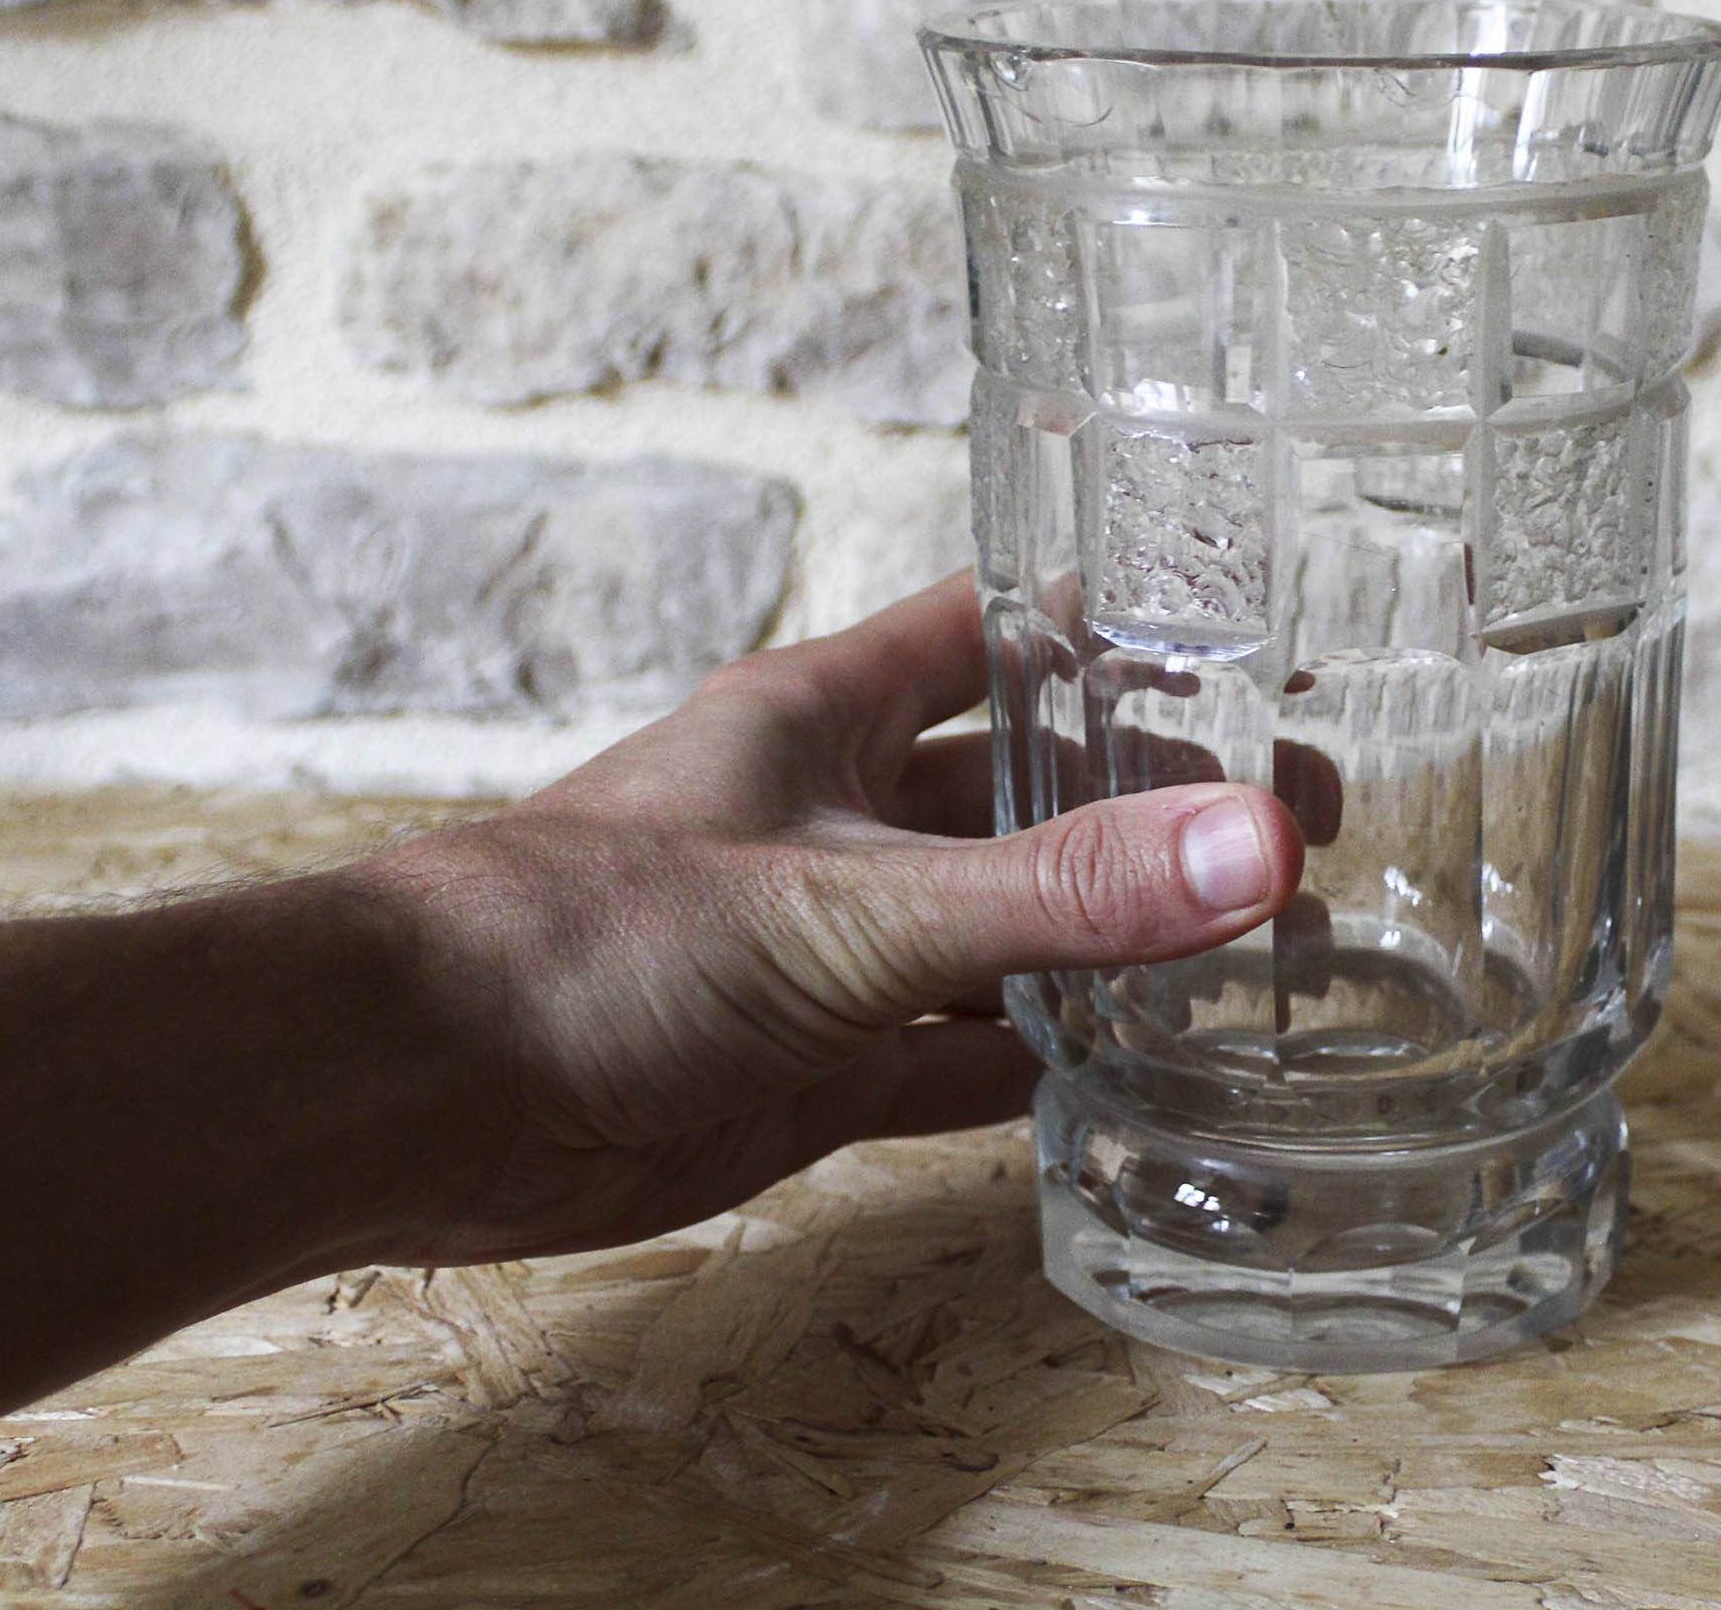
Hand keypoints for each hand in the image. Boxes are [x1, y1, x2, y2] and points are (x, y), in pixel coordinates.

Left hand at [366, 574, 1305, 1265]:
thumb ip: (1058, 889)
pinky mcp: (813, 1065)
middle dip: (1155, 805)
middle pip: (1030, 791)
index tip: (1260, 639)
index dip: (1126, 626)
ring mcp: (831, 947)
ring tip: (1261, 953)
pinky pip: (958, 1061)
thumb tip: (1259, 844)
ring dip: (1113, 945)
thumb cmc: (588, 934)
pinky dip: (1040, 1070)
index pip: (1005, 630)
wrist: (420, 1095)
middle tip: (1301, 829)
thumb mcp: (851, 901)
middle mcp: (841, 818)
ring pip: (1007, 931)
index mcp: (833, 713)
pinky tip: (1135, 1079)